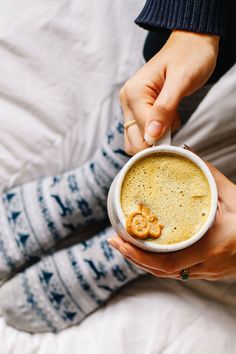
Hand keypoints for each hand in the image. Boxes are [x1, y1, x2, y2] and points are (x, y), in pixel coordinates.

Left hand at [109, 163, 235, 280]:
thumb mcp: (234, 197)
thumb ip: (209, 175)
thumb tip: (188, 152)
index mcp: (210, 247)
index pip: (166, 262)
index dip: (139, 255)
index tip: (119, 240)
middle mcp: (206, 265)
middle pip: (160, 271)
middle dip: (133, 257)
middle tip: (114, 241)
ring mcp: (207, 272)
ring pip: (167, 274)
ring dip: (143, 261)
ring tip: (125, 244)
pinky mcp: (209, 272)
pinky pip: (178, 272)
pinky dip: (158, 262)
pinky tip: (148, 250)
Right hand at [119, 30, 218, 154]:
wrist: (192, 43)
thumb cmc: (190, 56)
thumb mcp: (181, 81)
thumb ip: (165, 108)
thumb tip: (151, 135)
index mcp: (134, 93)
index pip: (142, 131)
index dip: (160, 140)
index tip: (177, 139)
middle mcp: (127, 101)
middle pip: (134, 140)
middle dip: (155, 143)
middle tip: (175, 130)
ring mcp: (131, 106)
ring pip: (136, 139)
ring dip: (155, 140)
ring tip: (172, 122)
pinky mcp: (138, 110)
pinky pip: (143, 132)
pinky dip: (157, 134)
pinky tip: (169, 120)